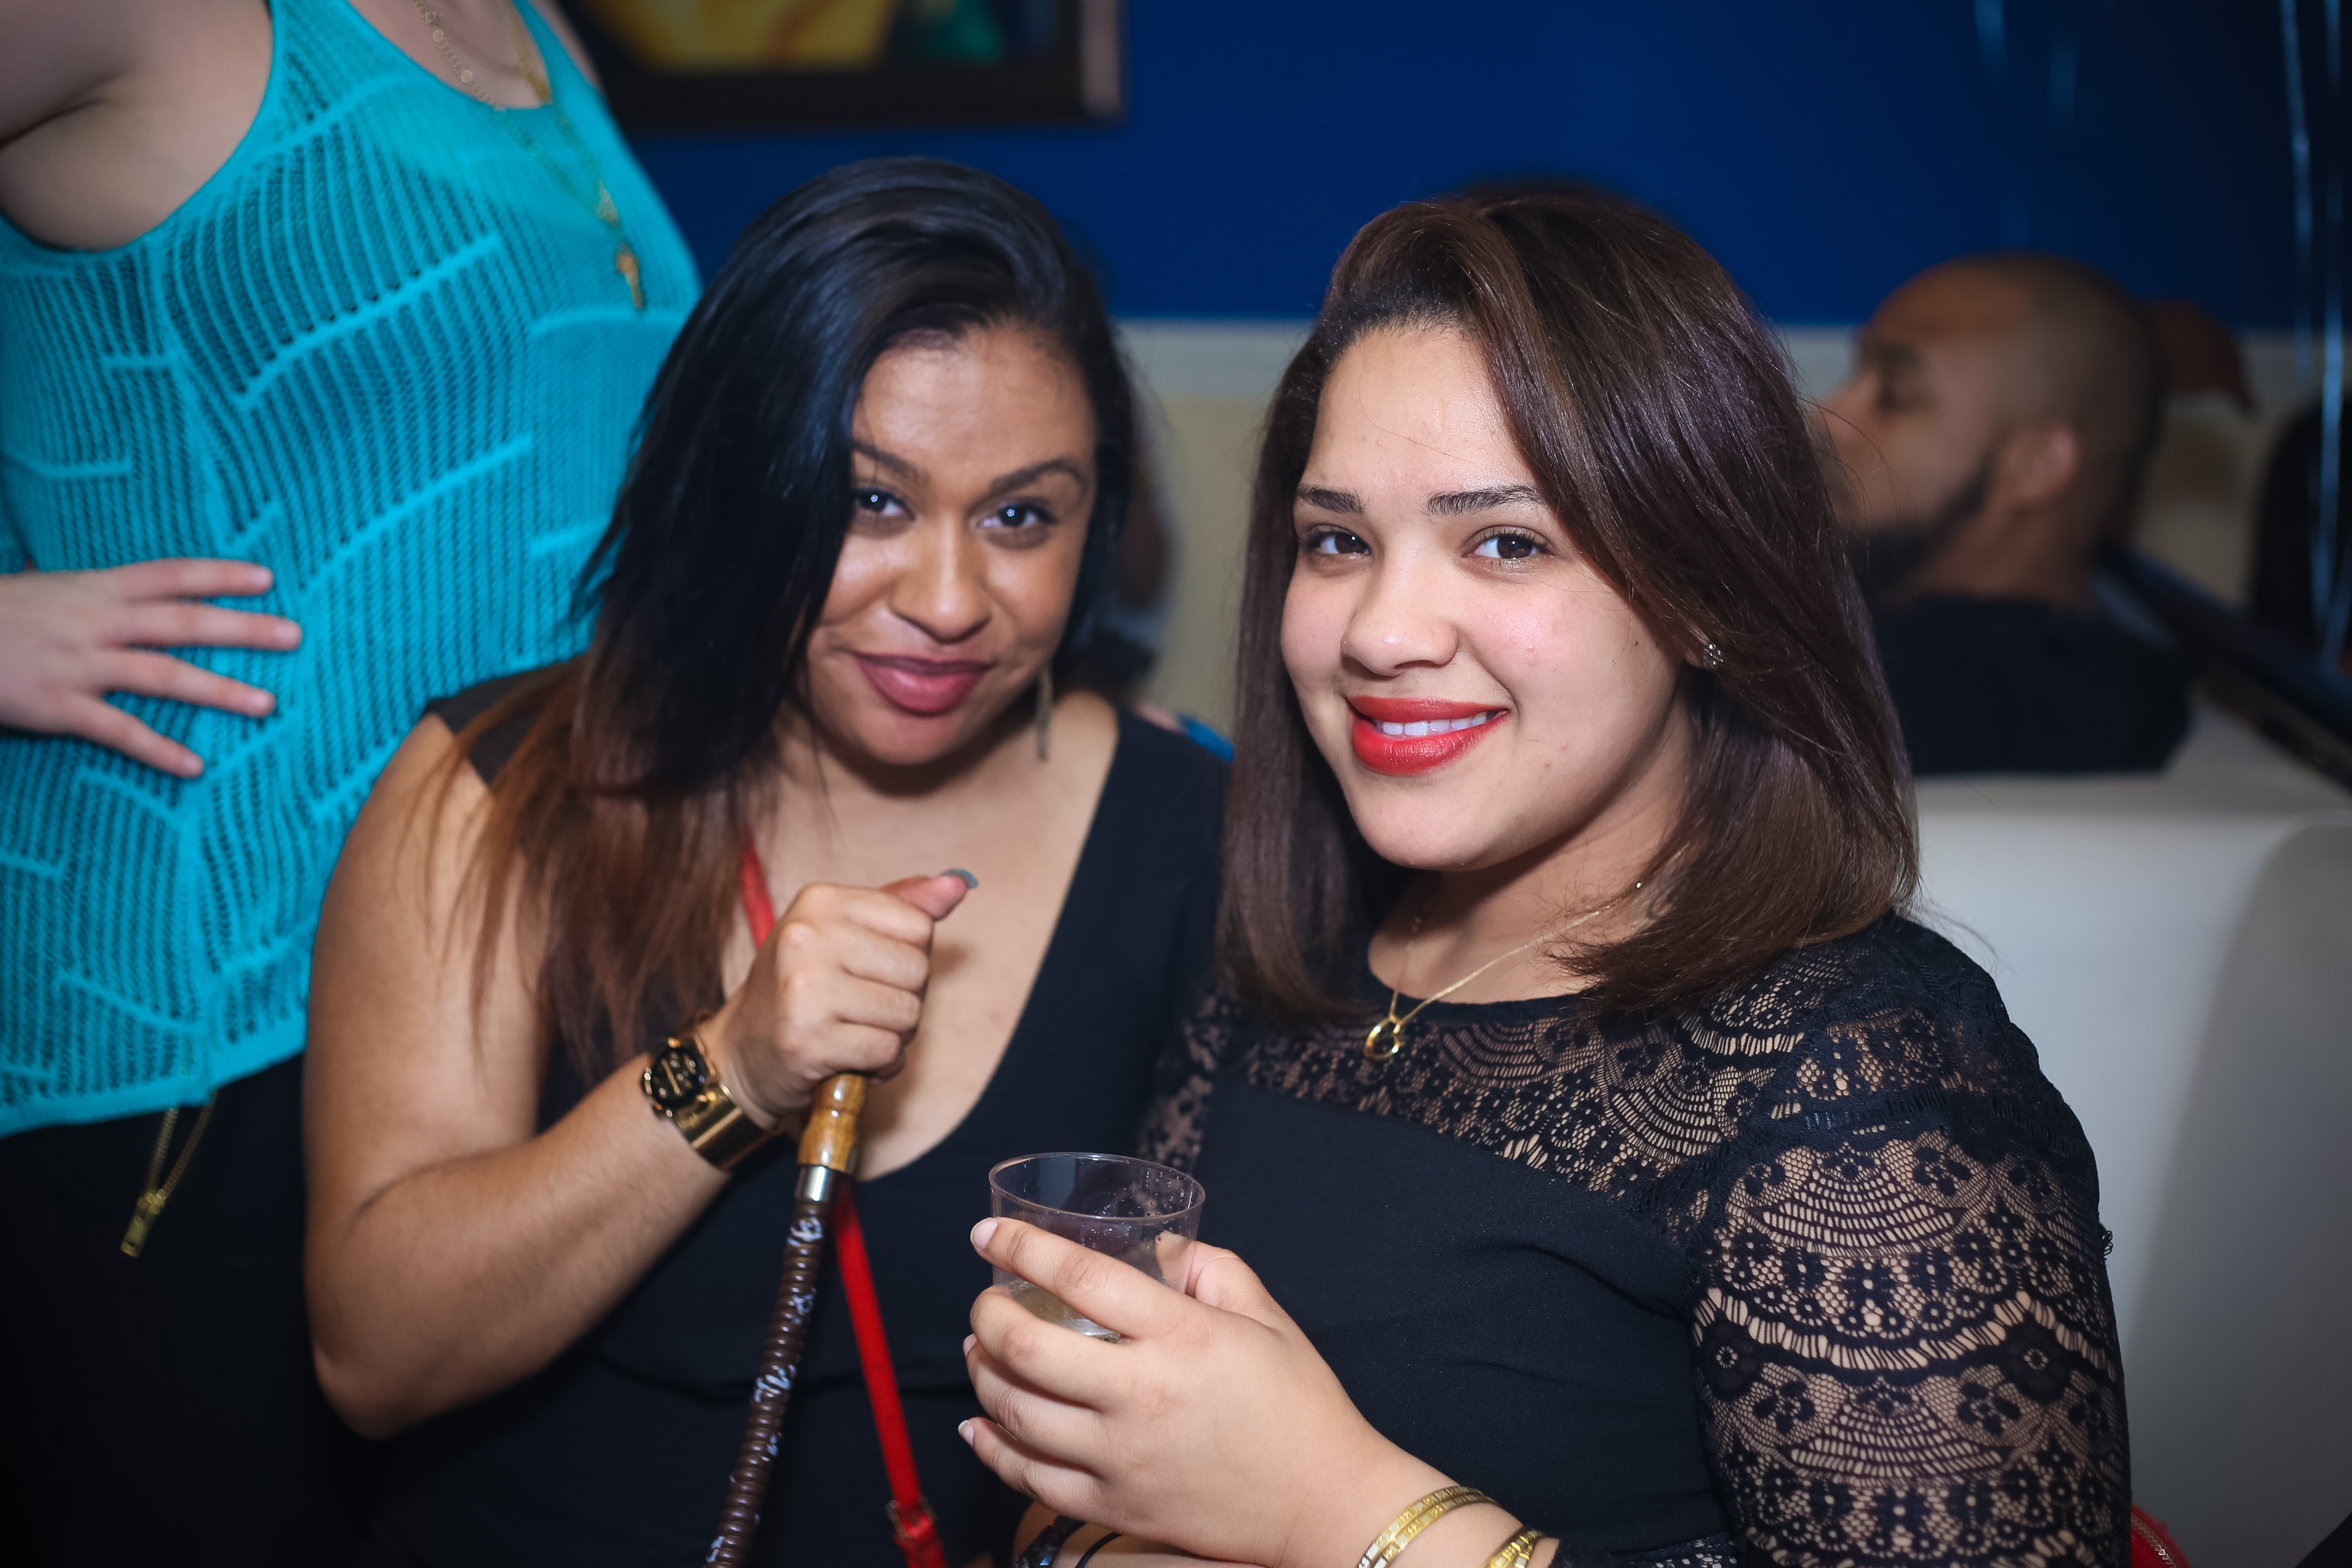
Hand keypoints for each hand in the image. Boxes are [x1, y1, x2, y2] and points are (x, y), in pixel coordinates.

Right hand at [0, 560, 299, 776]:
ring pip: (163, 675)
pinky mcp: (57, 707)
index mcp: (91, 588)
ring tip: (267, 705)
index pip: (168, 575)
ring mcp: (77, 664)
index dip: (219, 576)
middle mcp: (93, 622)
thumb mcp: (37, 590)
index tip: (267, 580)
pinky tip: (195, 766)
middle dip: (241, 628)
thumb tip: (105, 591)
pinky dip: (158, 750)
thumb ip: (80, 595)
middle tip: (294, 635)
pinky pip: (118, 731)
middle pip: (182, 621)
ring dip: (219, 691)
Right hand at [701, 872, 971, 1127]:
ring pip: (907, 1014)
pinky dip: (878, 1064)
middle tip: (859, 1008)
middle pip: (918, 970)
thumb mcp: (844, 934)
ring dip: (892, 1035)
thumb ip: (902, 907)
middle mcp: (808, 936)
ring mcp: (805, 987)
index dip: (907, 958)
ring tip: (852, 1032)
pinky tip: (846, 1057)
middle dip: (903, 999)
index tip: (869, 971)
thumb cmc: (802, 990)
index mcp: (820, 901)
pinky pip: (887, 1051)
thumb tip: (957, 883)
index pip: (919, 926)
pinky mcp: (808, 1039)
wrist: (741, 1053)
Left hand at [963, 1220, 1450, 1567]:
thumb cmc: (1300, 1404)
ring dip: (983, 1375)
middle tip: (984, 1301)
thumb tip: (1156, 1248)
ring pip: (1017, 1412)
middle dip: (987, 1315)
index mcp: (1182, 1335)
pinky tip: (980, 1425)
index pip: (1080, 1277)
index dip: (1021, 1247)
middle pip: (1028, 1346)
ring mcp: (1122, 1457)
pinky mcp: (1117, 1505)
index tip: (988, 1232)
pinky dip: (993, 1448)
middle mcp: (1142, 1394)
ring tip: (982, 1352)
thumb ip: (1208, 1268)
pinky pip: (1031, 1478)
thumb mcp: (1266, 1316)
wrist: (1324, 1502)